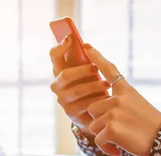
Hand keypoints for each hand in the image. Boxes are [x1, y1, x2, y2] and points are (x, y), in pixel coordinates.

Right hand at [49, 36, 119, 154]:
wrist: (95, 112)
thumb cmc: (92, 85)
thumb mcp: (89, 70)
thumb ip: (85, 59)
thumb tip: (87, 46)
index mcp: (59, 70)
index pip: (54, 55)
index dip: (60, 46)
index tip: (70, 38)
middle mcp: (57, 85)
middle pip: (64, 74)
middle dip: (82, 70)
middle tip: (95, 68)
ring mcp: (62, 100)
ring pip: (77, 90)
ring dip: (93, 86)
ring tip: (106, 84)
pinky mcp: (71, 113)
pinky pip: (84, 104)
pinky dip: (97, 100)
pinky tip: (105, 98)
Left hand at [84, 45, 160, 155]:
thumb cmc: (150, 126)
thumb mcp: (137, 105)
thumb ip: (118, 102)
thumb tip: (97, 109)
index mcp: (125, 90)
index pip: (109, 69)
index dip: (97, 57)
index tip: (86, 46)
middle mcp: (118, 98)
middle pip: (92, 109)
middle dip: (101, 121)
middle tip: (119, 129)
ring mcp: (113, 112)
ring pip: (93, 125)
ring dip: (104, 135)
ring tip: (121, 139)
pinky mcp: (111, 128)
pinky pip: (97, 140)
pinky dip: (106, 148)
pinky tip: (118, 150)